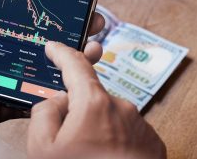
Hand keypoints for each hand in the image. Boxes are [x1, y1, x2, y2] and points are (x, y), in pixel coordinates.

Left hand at [0, 0, 104, 122]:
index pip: (35, 16)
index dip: (58, 9)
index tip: (78, 0)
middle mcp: (8, 52)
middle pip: (50, 42)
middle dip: (77, 32)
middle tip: (96, 24)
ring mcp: (11, 78)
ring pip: (51, 69)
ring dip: (76, 60)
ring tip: (95, 49)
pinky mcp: (10, 101)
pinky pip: (38, 97)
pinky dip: (59, 91)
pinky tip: (77, 82)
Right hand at [28, 42, 165, 158]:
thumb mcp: (42, 149)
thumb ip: (44, 112)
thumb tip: (58, 101)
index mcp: (94, 103)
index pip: (75, 65)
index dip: (61, 53)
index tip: (55, 48)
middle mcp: (122, 108)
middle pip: (91, 98)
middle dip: (77, 112)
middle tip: (67, 142)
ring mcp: (141, 126)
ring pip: (109, 118)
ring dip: (98, 131)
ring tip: (89, 157)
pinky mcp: (153, 144)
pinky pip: (127, 133)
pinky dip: (115, 142)